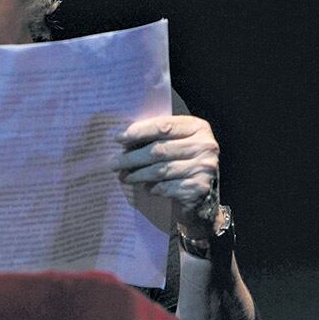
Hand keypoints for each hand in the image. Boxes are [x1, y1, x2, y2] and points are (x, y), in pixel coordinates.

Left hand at [113, 116, 220, 237]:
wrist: (203, 194)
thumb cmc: (182, 160)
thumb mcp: (175, 142)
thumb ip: (156, 136)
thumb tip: (122, 138)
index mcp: (197, 127)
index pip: (163, 126)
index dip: (138, 131)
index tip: (118, 138)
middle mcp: (205, 145)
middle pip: (159, 150)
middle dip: (132, 157)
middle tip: (113, 162)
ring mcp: (204, 168)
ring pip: (160, 170)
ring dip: (137, 174)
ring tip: (122, 176)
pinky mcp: (199, 188)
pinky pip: (167, 187)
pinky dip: (152, 188)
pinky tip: (144, 187)